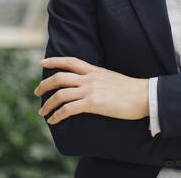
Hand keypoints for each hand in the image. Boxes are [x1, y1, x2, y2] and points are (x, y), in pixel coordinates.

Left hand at [34, 57, 148, 123]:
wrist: (143, 95)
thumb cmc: (131, 89)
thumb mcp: (111, 78)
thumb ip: (98, 79)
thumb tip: (90, 85)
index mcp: (94, 70)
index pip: (70, 61)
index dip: (54, 60)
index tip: (42, 63)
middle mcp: (89, 78)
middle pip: (59, 77)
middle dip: (44, 84)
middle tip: (37, 92)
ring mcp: (90, 90)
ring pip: (60, 94)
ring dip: (47, 104)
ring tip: (42, 111)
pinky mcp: (93, 104)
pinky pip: (68, 109)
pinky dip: (57, 115)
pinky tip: (53, 120)